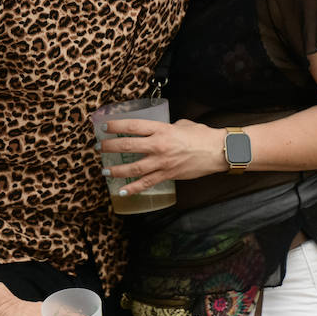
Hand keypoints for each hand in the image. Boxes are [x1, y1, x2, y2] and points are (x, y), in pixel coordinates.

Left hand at [99, 119, 225, 195]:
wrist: (217, 151)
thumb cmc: (201, 135)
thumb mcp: (181, 124)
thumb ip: (165, 127)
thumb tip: (157, 130)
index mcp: (161, 129)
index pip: (133, 126)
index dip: (116, 126)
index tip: (104, 127)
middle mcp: (159, 145)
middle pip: (128, 146)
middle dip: (110, 147)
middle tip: (99, 147)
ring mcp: (162, 162)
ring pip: (134, 168)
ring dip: (117, 170)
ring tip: (105, 171)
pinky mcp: (168, 175)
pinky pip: (147, 183)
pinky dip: (133, 188)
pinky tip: (122, 191)